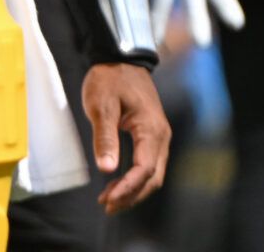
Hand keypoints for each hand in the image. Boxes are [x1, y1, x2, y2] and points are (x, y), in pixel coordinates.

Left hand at [82, 62, 169, 212]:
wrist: (119, 58)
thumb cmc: (110, 78)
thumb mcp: (102, 105)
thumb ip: (105, 137)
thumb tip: (107, 168)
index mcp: (151, 130)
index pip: (145, 169)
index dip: (128, 188)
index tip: (109, 199)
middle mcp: (161, 136)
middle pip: (152, 177)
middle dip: (131, 195)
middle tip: (108, 205)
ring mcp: (158, 136)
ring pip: (152, 173)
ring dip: (133, 189)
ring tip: (110, 200)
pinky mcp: (151, 135)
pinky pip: (148, 164)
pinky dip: (134, 178)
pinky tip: (117, 183)